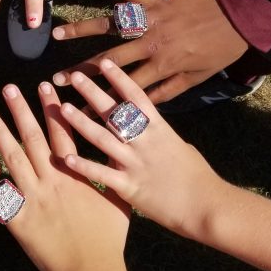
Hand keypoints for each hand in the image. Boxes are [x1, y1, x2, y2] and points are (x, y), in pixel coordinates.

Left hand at [0, 82, 130, 270]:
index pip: (62, 132)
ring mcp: (32, 198)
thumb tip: (117, 153)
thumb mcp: (119, 200)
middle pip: (32, 138)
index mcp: (74, 174)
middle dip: (19, 110)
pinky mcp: (17, 219)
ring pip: (11, 158)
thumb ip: (111, 174)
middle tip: (6, 88)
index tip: (43, 86)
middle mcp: (51, 180)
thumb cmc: (109, 240)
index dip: (52, 108)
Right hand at [51, 0, 247, 103]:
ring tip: (57, 33)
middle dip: (79, 72)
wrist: (241, 15)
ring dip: (81, 29)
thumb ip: (166, 92)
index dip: (100, 102)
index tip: (78, 111)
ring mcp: (150, 16)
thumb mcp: (197, 79)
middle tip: (55, 78)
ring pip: (109, 24)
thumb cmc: (220, 50)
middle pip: (108, 60)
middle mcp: (151, 42)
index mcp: (162, 65)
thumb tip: (138, 107)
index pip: (124, 89)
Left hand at [59, 59, 229, 240]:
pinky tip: (65, 157)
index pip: (137, 97)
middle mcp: (145, 142)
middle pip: (114, 112)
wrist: (208, 207)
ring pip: (102, 138)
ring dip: (81, 122)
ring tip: (62, 107)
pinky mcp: (129, 187)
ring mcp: (135, 163)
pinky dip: (83, 166)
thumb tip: (151, 128)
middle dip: (93, 93)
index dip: (119, 78)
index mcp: (160, 129)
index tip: (104, 63)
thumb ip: (161, 136)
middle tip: (74, 76)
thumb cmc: (199, 178)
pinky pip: (102, 174)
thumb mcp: (181, 147)